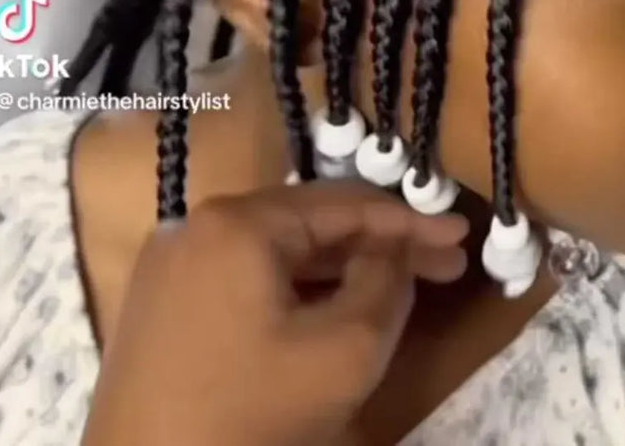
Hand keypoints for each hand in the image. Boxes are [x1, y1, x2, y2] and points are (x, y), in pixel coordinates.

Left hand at [82, 180, 468, 445]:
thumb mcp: (344, 353)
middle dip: (380, 244)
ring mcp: (173, 263)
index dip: (411, 220)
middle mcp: (199, 224)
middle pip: (311, 223)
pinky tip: (333, 306)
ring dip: (340, 267)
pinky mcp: (162, 304)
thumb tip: (395, 251)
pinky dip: (296, 288)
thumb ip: (386, 284)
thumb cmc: (248, 420)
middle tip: (443, 266)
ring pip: (278, 251)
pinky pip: (247, 277)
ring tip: (399, 287)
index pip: (345, 204)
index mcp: (239, 221)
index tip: (463, 235)